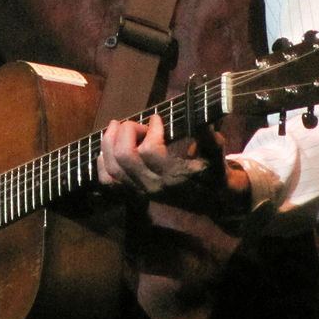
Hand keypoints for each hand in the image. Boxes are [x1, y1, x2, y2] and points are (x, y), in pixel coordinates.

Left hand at [97, 116, 250, 209]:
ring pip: (112, 166)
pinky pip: (107, 180)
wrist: (208, 201)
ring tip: (117, 126)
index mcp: (172, 176)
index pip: (149, 150)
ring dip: (110, 141)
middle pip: (124, 155)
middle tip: (138, 124)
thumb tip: (205, 125)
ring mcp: (139, 191)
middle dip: (127, 131)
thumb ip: (212, 142)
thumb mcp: (216, 158)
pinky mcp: (132, 193)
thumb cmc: (212, 174)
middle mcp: (152, 185)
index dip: (150, 129)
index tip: (157, 118)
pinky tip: (107, 148)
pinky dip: (102, 162)